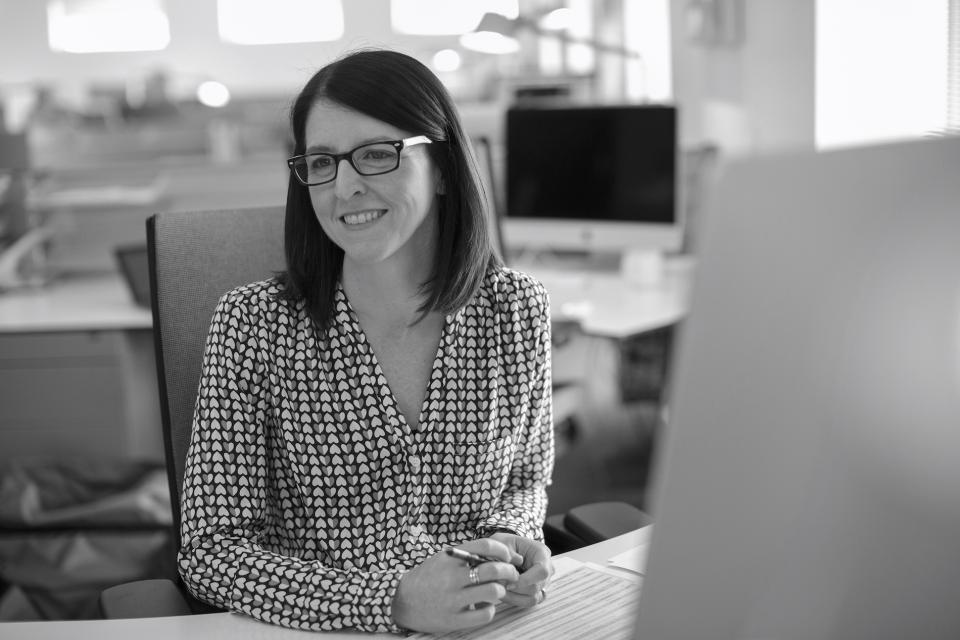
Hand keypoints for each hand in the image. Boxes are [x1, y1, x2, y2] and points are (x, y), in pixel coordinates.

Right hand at [391, 539, 520, 632]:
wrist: (402, 601)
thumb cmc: (428, 577)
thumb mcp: (443, 559)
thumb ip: (468, 555)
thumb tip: (501, 556)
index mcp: (450, 558)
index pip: (485, 546)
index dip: (503, 550)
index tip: (509, 557)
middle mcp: (451, 577)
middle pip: (493, 569)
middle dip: (510, 572)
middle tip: (512, 576)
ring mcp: (453, 599)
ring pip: (493, 591)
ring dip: (501, 591)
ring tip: (497, 592)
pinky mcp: (454, 620)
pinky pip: (485, 614)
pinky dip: (490, 610)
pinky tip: (485, 607)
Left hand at [489, 532, 554, 607]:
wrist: (503, 549)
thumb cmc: (503, 544)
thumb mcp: (502, 542)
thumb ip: (507, 553)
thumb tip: (514, 566)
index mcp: (542, 552)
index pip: (542, 571)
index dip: (526, 580)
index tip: (508, 584)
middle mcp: (547, 568)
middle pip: (537, 587)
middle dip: (516, 590)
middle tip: (499, 586)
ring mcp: (543, 581)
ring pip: (533, 598)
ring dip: (514, 597)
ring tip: (499, 591)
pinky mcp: (536, 592)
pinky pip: (528, 601)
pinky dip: (515, 600)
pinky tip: (503, 594)